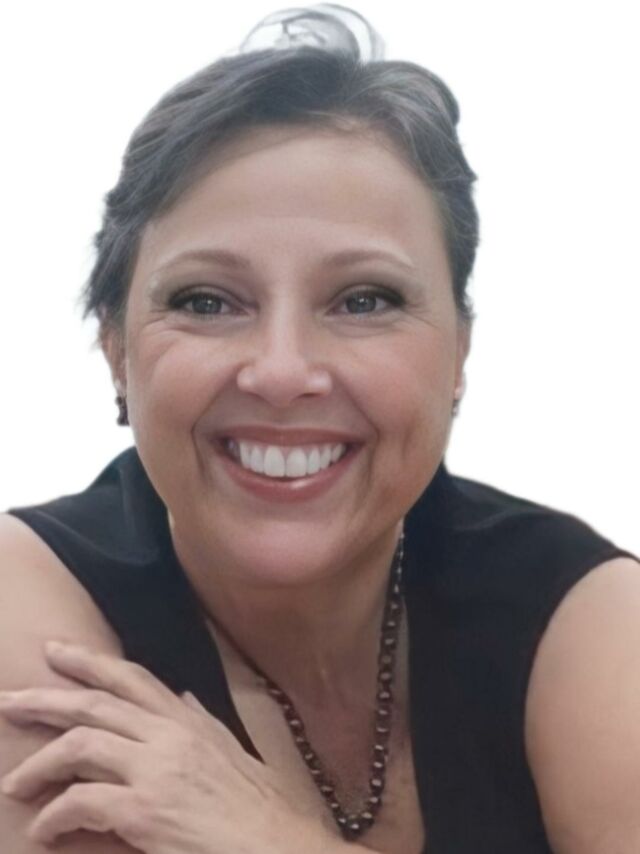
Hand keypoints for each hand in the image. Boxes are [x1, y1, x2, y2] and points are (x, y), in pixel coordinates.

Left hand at [0, 641, 337, 853]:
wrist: (276, 845)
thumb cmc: (255, 807)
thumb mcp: (228, 751)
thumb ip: (200, 721)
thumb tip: (183, 697)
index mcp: (187, 720)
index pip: (130, 678)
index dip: (90, 662)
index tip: (55, 651)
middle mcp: (170, 734)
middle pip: (95, 704)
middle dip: (46, 700)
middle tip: (10, 702)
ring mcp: (156, 769)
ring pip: (80, 745)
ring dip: (39, 764)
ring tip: (15, 783)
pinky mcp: (145, 810)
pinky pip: (81, 802)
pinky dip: (54, 814)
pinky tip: (43, 829)